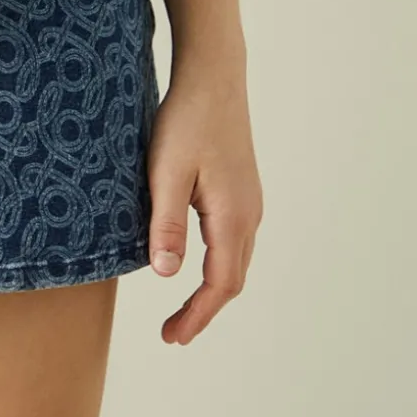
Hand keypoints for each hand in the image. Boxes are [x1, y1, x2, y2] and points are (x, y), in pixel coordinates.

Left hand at [144, 60, 262, 344]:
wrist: (214, 78)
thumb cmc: (186, 121)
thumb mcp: (166, 173)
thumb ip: (166, 224)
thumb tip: (167, 275)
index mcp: (233, 217)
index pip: (219, 285)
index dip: (196, 315)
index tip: (172, 338)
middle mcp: (250, 215)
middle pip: (233, 280)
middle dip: (204, 310)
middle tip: (173, 333)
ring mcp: (250, 202)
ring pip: (236, 261)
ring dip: (213, 289)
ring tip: (183, 309)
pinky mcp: (242, 190)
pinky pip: (235, 241)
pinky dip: (219, 265)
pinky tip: (197, 264)